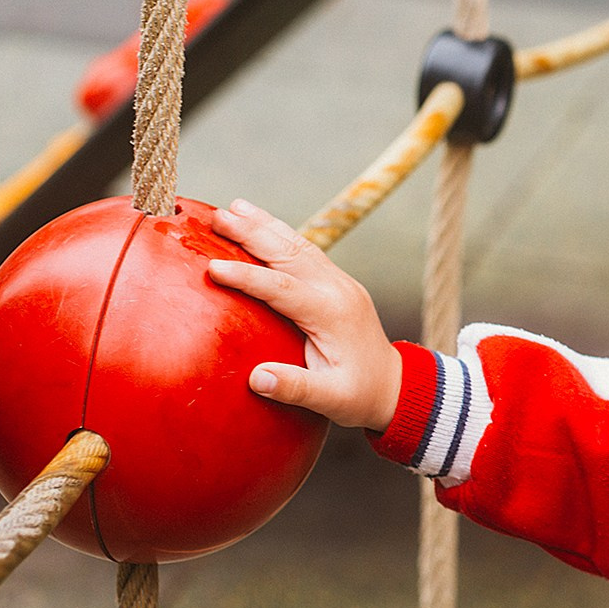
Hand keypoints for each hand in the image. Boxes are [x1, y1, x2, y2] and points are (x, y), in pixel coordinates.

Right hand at [208, 199, 402, 430]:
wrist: (396, 386)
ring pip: (298, 245)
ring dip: (265, 224)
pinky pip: (305, 252)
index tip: (212, 267)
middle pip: (290, 253)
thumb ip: (296, 389)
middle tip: (215, 215)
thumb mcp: (331, 400)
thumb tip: (258, 378)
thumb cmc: (361, 396)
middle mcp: (337, 289)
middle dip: (251, 232)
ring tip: (232, 207)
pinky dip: (279, 235)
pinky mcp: (337, 284)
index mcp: (332, 313)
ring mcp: (340, 283)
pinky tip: (258, 224)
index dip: (248, 276)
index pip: (283, 287)